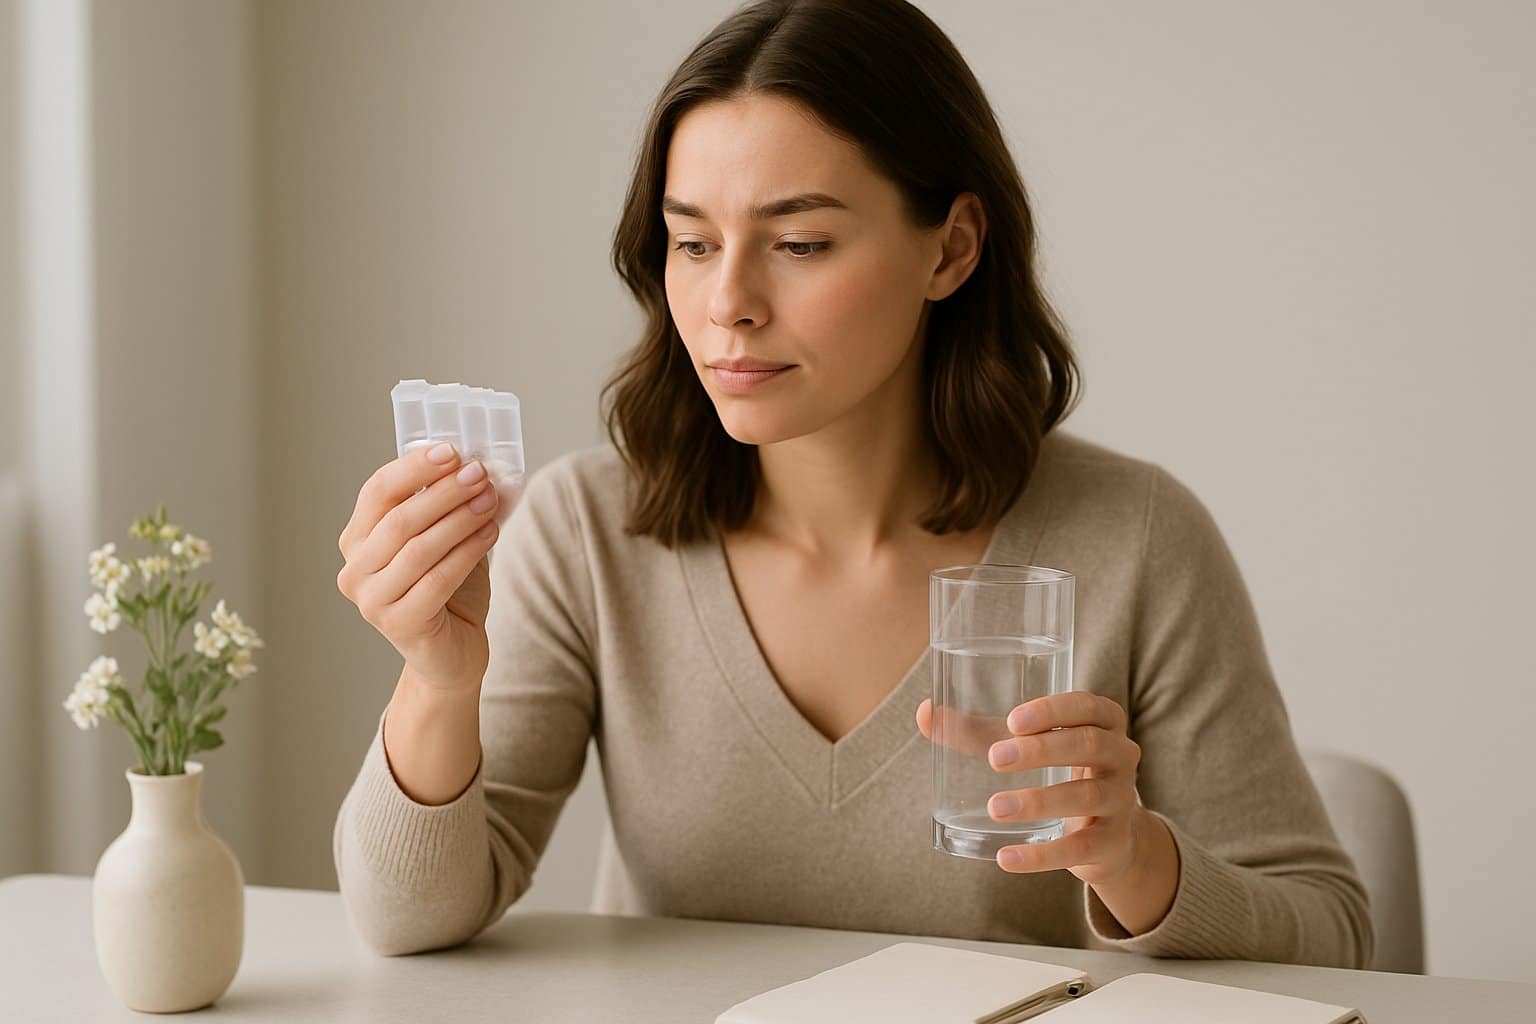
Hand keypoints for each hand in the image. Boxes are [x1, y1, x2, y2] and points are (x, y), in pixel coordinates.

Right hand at [336, 443, 520, 693]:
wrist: (451, 653)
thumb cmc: (447, 590)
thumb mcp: (442, 539)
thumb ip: (445, 506)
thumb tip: (474, 464)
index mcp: (357, 539)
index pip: (377, 492)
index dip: (414, 467)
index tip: (453, 451)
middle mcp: (355, 569)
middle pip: (399, 519)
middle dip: (444, 492)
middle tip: (481, 475)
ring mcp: (372, 600)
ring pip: (418, 548)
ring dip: (459, 519)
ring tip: (490, 501)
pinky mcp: (398, 624)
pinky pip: (437, 580)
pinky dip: (467, 552)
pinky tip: (491, 534)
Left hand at [916, 692, 1143, 883]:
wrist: (1109, 835)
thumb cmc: (1059, 771)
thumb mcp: (1027, 746)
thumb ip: (978, 731)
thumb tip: (924, 712)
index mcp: (1104, 721)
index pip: (1087, 706)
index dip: (1053, 710)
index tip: (1013, 721)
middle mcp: (1122, 756)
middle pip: (1088, 744)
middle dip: (1041, 750)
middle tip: (994, 760)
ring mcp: (1121, 800)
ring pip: (1085, 796)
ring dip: (1038, 801)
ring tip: (995, 808)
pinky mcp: (1112, 842)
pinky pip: (1080, 848)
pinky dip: (1042, 856)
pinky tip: (1007, 858)